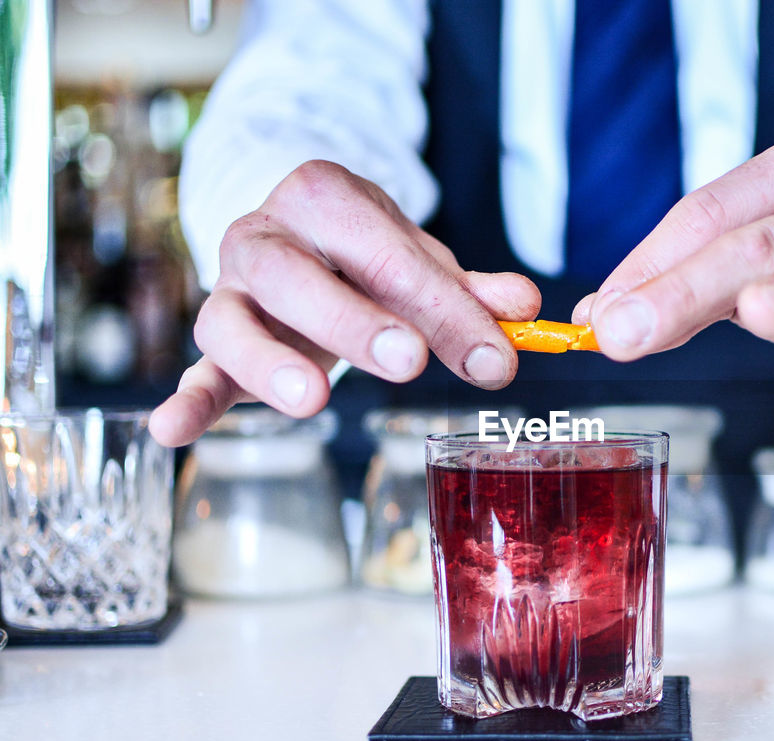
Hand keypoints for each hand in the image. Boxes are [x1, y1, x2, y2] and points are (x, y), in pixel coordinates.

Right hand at [149, 160, 539, 446]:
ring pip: (232, 322)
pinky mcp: (216, 341)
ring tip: (316, 400)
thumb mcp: (421, 260)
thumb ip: (470, 289)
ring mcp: (230, 289)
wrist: (299, 232)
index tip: (496, 360)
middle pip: (297, 277)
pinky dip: (185, 402)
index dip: (445, 308)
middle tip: (409, 359)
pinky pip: (197, 371)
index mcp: (324, 198)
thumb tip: (524, 307)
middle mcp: (264, 235)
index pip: (388, 255)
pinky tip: (171, 431)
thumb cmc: (367, 252)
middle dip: (355, 320)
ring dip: (272, 363)